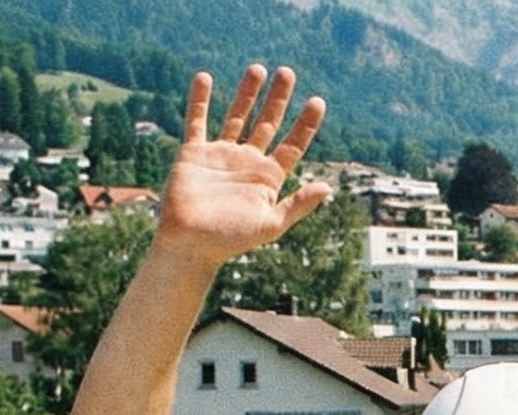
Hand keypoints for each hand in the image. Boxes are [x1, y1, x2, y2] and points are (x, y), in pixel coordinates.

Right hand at [158, 66, 331, 266]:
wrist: (190, 244)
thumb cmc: (231, 240)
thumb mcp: (270, 224)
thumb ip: (297, 206)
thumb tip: (327, 187)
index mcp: (268, 178)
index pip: (292, 145)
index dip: (305, 124)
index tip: (317, 101)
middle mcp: (247, 162)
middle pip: (267, 122)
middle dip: (278, 98)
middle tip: (288, 72)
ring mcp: (221, 155)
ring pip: (236, 116)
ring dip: (246, 92)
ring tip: (258, 68)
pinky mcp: (194, 153)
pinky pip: (197, 120)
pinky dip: (199, 100)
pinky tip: (205, 77)